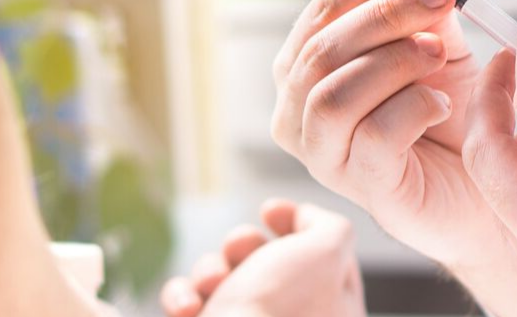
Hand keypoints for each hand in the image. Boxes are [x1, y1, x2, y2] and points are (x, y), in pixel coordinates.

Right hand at [159, 200, 364, 316]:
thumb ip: (331, 226)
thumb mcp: (327, 251)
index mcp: (334, 309)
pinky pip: (191, 302)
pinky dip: (183, 297)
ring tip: (211, 284)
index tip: (270, 210)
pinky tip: (188, 307)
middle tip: (239, 248)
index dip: (296, 224)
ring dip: (210, 269)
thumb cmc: (280, 309)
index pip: (323, 256)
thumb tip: (306, 218)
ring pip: (224, 277)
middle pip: (267, 260)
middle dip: (244, 244)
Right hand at [270, 0, 516, 314]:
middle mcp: (299, 110)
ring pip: (334, 94)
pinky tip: (445, 104)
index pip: (325, 9)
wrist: (491, 188)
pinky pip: (372, 137)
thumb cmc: (455, 114)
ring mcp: (324, 153)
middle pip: (323, 48)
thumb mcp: (443, 37)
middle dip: (385, 12)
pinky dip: (412, 108)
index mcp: (307, 66)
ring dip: (392, 60)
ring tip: (440, 52)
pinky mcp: (362, 187)